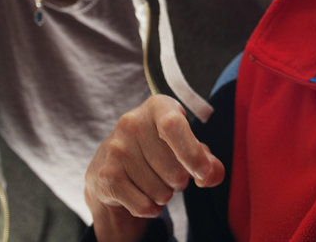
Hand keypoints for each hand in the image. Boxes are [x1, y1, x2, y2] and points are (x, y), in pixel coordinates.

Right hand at [85, 95, 224, 240]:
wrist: (112, 166)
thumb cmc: (159, 151)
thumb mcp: (186, 147)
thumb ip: (207, 161)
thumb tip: (210, 174)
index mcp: (158, 107)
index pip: (174, 126)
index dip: (192, 153)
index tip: (203, 173)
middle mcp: (132, 122)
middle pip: (175, 171)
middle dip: (180, 181)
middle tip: (167, 171)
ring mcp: (116, 149)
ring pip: (160, 192)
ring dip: (164, 195)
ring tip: (152, 179)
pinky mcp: (105, 175)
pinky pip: (144, 206)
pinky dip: (151, 209)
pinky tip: (142, 195)